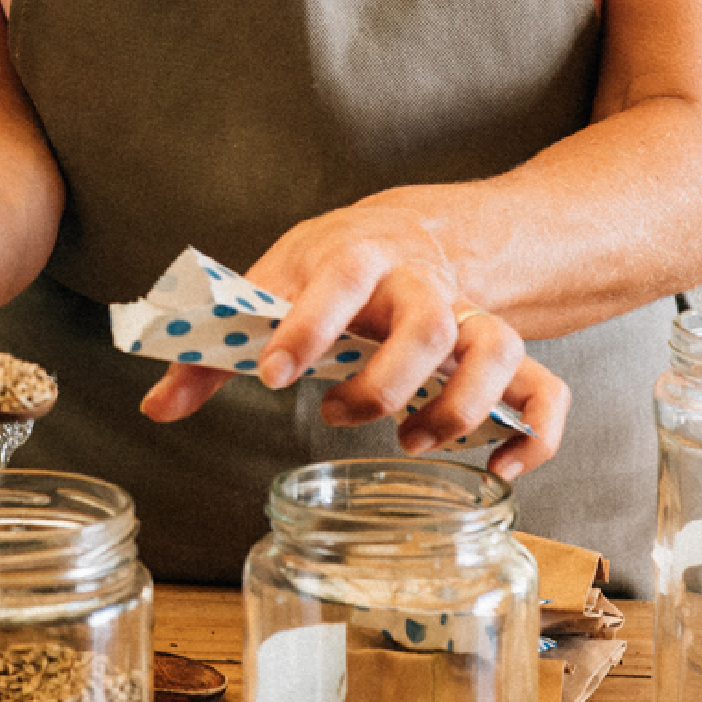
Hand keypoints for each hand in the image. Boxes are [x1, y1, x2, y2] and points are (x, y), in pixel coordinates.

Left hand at [142, 190, 568, 480]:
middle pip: (433, 323)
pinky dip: (534, 432)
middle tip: (335, 414)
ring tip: (411, 443)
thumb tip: (157, 407)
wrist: (409, 231)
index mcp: (359, 256)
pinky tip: (497, 470)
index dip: (310, 326)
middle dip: (387, 382)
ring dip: (460, 406)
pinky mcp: (499, 351)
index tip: (272, 373)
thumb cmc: (328, 267)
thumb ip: (213, 350)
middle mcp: (424, 283)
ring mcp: (471, 315)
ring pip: (499, 350)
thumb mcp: (268, 285)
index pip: (341, 280)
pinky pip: (545, 389)